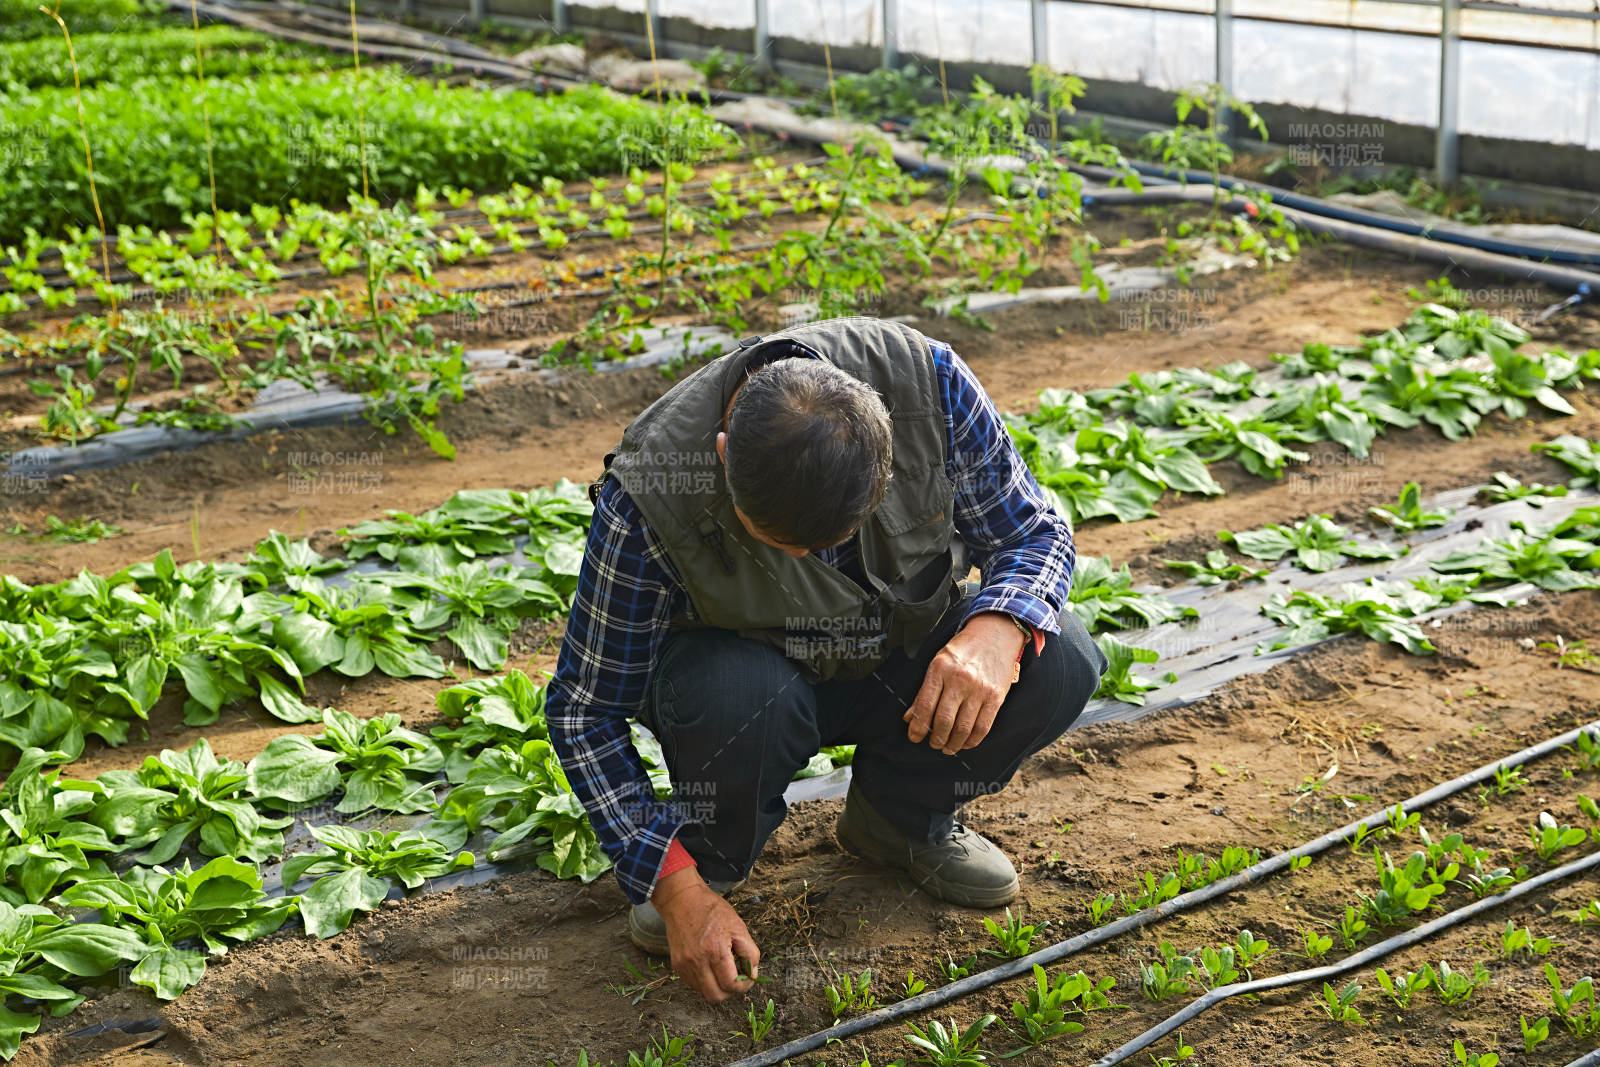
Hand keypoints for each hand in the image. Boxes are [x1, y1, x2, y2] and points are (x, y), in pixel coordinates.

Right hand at [653, 868, 759, 1002]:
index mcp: (715, 951)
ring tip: (723, 969)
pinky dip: (705, 981)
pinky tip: (710, 966)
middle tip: (736, 977)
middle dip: (730, 991)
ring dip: (717, 986)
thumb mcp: (738, 926)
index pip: (731, 985)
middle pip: (716, 996)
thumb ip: (750, 953)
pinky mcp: (677, 966)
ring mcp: (684, 965)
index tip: (748, 978)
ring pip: (704, 993)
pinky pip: (694, 984)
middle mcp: (697, 962)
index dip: (744, 985)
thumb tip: (752, 974)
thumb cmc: (711, 910)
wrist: (682, 900)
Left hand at [904, 612, 1024, 754]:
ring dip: (953, 744)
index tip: (914, 737)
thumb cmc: (963, 649)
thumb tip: (910, 718)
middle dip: (936, 739)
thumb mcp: (938, 662)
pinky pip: (983, 727)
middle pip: (944, 720)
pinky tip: (965, 743)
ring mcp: (979, 689)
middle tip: (933, 744)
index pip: (925, 705)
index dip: (918, 727)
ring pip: (963, 728)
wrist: (995, 634)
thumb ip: (924, 691)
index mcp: (940, 669)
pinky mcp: (995, 697)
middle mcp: (959, 679)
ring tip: (947, 747)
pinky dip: (972, 741)